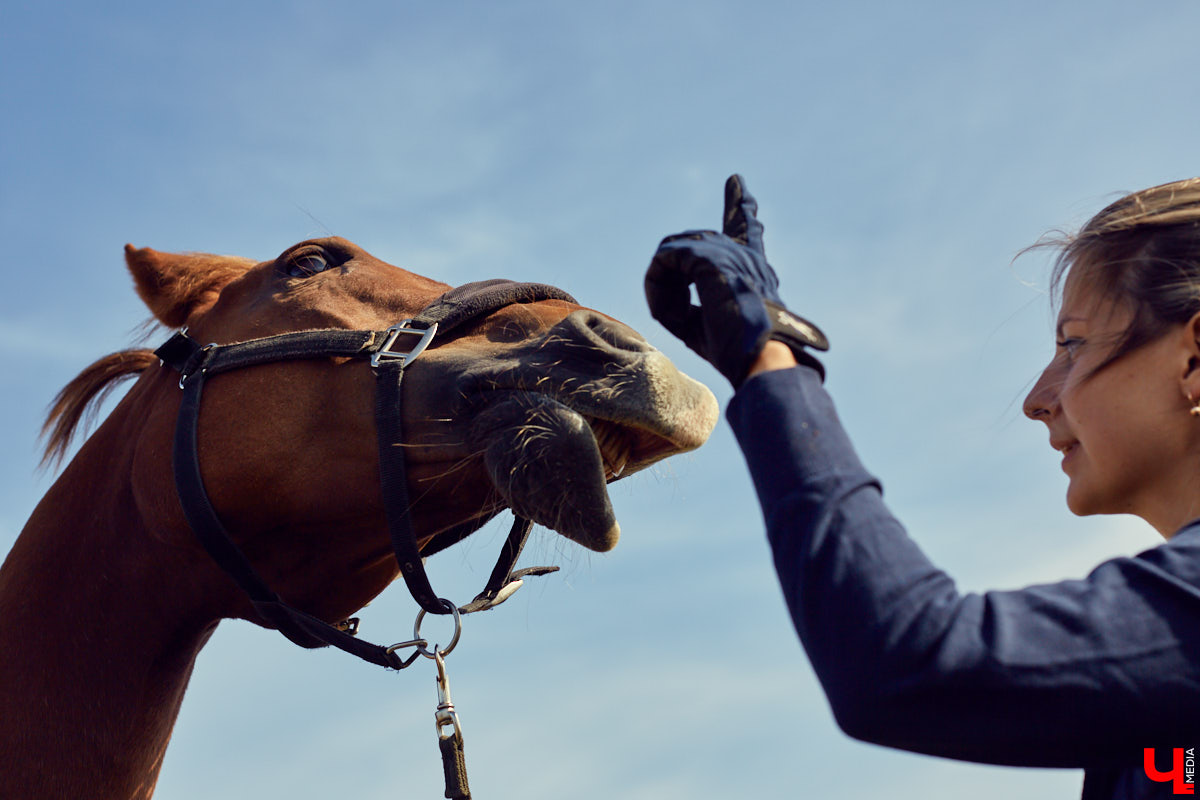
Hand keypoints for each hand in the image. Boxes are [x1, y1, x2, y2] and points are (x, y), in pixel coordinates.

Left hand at [644, 175, 827, 385]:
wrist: (759, 355)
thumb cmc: (735, 351)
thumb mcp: (705, 325)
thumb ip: (685, 303)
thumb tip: (660, 288)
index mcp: (752, 270)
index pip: (746, 231)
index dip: (741, 208)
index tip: (737, 183)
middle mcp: (744, 255)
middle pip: (703, 235)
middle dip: (678, 265)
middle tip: (672, 307)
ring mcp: (727, 251)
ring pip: (675, 250)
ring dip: (664, 284)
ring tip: (673, 314)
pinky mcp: (708, 255)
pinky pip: (663, 260)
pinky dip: (656, 286)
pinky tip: (667, 310)